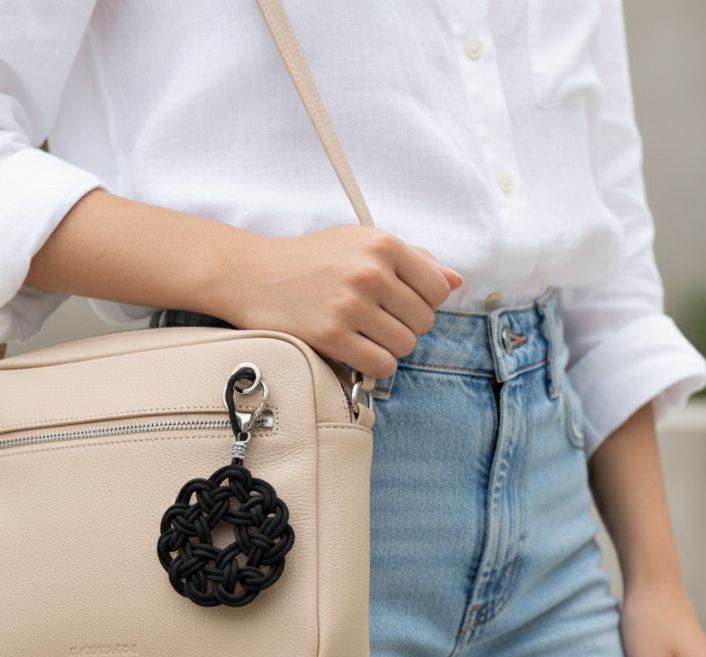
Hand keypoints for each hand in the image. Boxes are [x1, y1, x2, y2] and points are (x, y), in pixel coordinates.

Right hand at [220, 225, 461, 378]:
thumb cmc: (308, 259)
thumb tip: (455, 281)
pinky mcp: (331, 334)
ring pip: (404, 346)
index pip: (437, 289)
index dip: (422, 303)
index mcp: (383, 243)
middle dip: (404, 327)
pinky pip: (380, 364)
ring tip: (363, 335)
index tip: (397, 305)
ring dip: (388, 348)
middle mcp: (371, 271)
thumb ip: (412, 260)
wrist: (250, 274)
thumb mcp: (359, 243)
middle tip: (375, 322)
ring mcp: (351, 304)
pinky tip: (356, 352)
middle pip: (423, 321)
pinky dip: (373, 365)